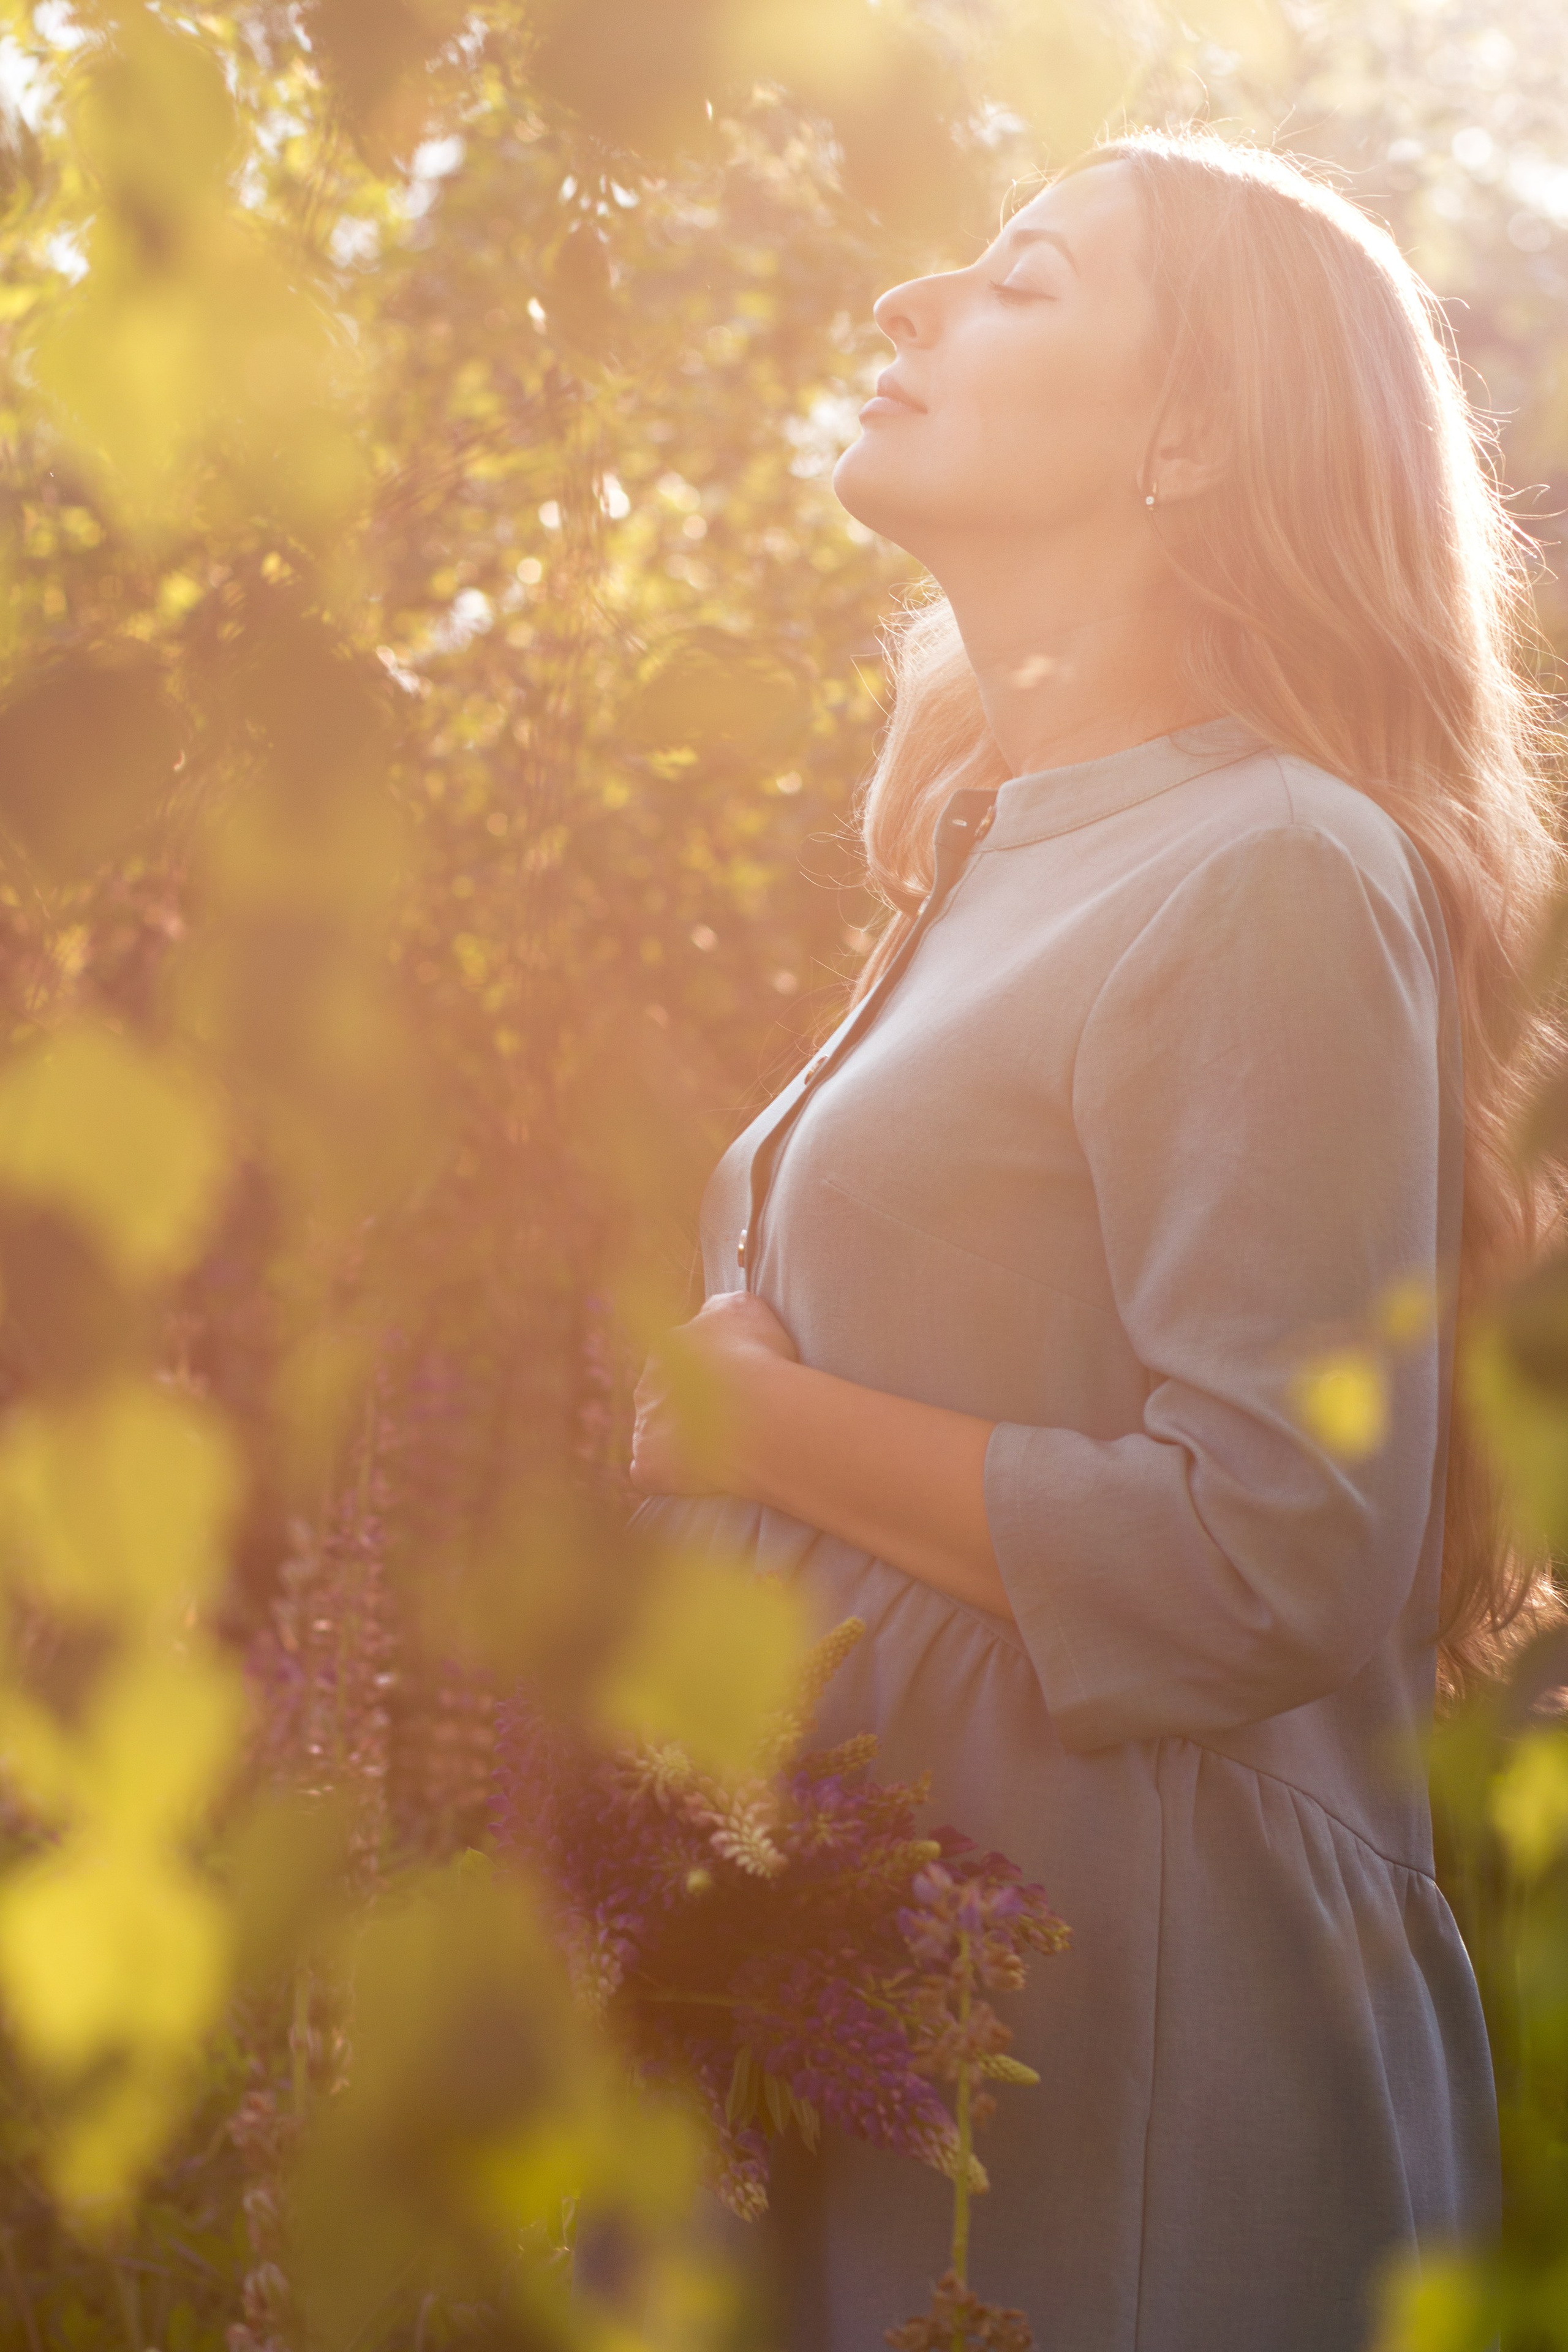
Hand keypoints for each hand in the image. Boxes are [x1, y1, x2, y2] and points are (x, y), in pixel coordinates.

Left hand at [630, 1290, 799, 1497]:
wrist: (756, 1410)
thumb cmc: (757, 1354)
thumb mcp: (743, 1308)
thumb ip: (719, 1311)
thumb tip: (709, 1318)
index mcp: (666, 1347)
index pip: (678, 1357)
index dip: (708, 1373)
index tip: (733, 1384)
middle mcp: (646, 1385)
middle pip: (663, 1395)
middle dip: (688, 1406)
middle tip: (729, 1418)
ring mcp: (644, 1427)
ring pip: (656, 1433)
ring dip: (681, 1440)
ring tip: (720, 1449)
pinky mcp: (648, 1466)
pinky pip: (649, 1473)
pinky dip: (668, 1476)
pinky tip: (697, 1477)